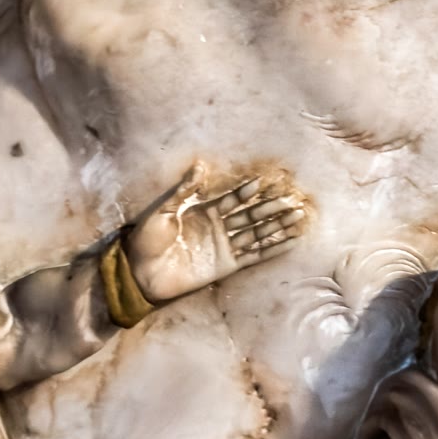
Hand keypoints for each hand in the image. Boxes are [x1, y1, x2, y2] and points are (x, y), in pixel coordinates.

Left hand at [126, 165, 307, 303]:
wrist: (139, 272)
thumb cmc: (146, 239)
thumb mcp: (162, 210)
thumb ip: (183, 191)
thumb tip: (200, 166)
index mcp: (204, 212)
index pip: (232, 199)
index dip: (247, 192)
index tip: (263, 182)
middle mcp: (218, 228)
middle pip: (250, 215)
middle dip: (271, 208)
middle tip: (292, 199)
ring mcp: (224, 247)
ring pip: (256, 233)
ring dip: (277, 226)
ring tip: (298, 218)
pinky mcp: (226, 266)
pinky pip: (254, 256)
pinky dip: (271, 249)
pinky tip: (288, 242)